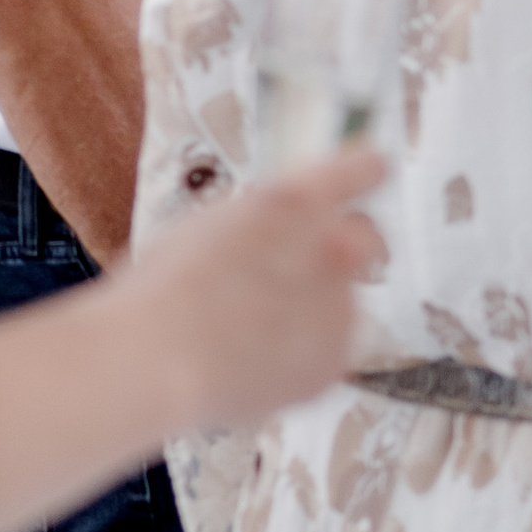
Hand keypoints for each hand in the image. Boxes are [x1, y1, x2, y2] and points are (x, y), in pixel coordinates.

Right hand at [126, 149, 387, 435]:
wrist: (155, 358)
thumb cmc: (159, 292)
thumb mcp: (208, 228)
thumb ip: (258, 225)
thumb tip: (270, 236)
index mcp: (294, 202)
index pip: (358, 171)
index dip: (365, 170)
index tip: (376, 167)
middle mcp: (331, 247)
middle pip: (367, 240)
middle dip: (344, 251)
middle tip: (305, 274)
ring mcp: (341, 306)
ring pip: (344, 301)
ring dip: (314, 310)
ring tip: (250, 334)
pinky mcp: (336, 358)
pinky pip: (328, 352)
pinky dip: (303, 357)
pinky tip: (256, 364)